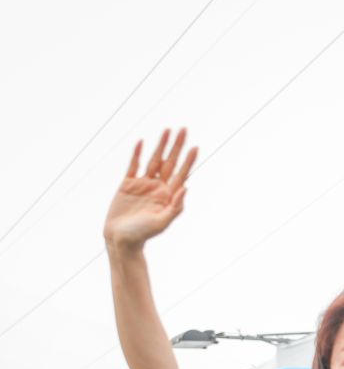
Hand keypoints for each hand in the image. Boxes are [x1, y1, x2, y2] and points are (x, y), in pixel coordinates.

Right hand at [103, 129, 197, 253]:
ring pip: (154, 160)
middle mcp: (158, 187)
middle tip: (184, 129)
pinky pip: (134, 165)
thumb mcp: (162, 222)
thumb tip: (187, 187)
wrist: (121, 239)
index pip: (181, 174)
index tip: (196, 147)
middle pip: (170, 162)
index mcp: (169, 196)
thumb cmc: (143, 234)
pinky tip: (142, 142)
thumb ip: (176, 206)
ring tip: (167, 130)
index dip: (189, 161)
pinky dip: (138, 154)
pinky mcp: (127, 184)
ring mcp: (143, 184)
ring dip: (161, 145)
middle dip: (177, 146)